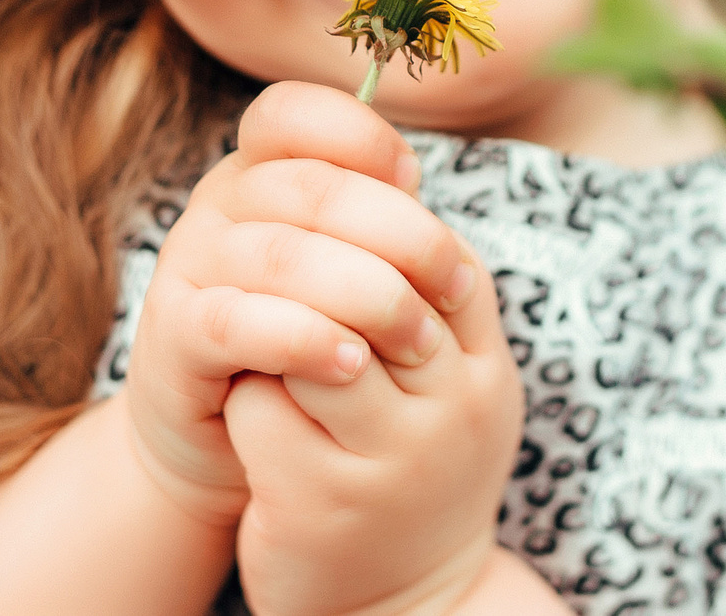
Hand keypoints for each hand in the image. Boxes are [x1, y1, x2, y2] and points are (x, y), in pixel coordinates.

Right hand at [122, 81, 488, 535]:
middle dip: (399, 234)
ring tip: (418, 340)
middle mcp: (218, 203)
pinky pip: (232, 322)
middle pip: (310, 188)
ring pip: (279, 255)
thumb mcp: (348, 271)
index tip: (416, 181)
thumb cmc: (310, 344)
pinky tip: (351, 365)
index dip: (362, 136)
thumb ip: (376, 222)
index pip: (295, 113)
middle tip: (453, 288)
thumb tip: (414, 184)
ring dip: (364, 294)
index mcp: (261, 169)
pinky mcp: (171, 335)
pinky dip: (300, 339)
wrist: (231, 442)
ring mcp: (188, 264)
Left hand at [219, 101, 526, 615]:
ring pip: (310, 342)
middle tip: (266, 266)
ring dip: (271, 334)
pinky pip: (262, 412)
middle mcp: (455, 407)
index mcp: (481, 363)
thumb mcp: (438, 375)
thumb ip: (417, 283)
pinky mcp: (328, 506)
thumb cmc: (402, 461)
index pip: (438, 251)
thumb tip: (379, 153)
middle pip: (375, 286)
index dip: (371, 218)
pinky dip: (244, 404)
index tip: (314, 214)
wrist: (400, 606)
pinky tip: (251, 421)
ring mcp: (396, 461)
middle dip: (307, 265)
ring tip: (262, 347)